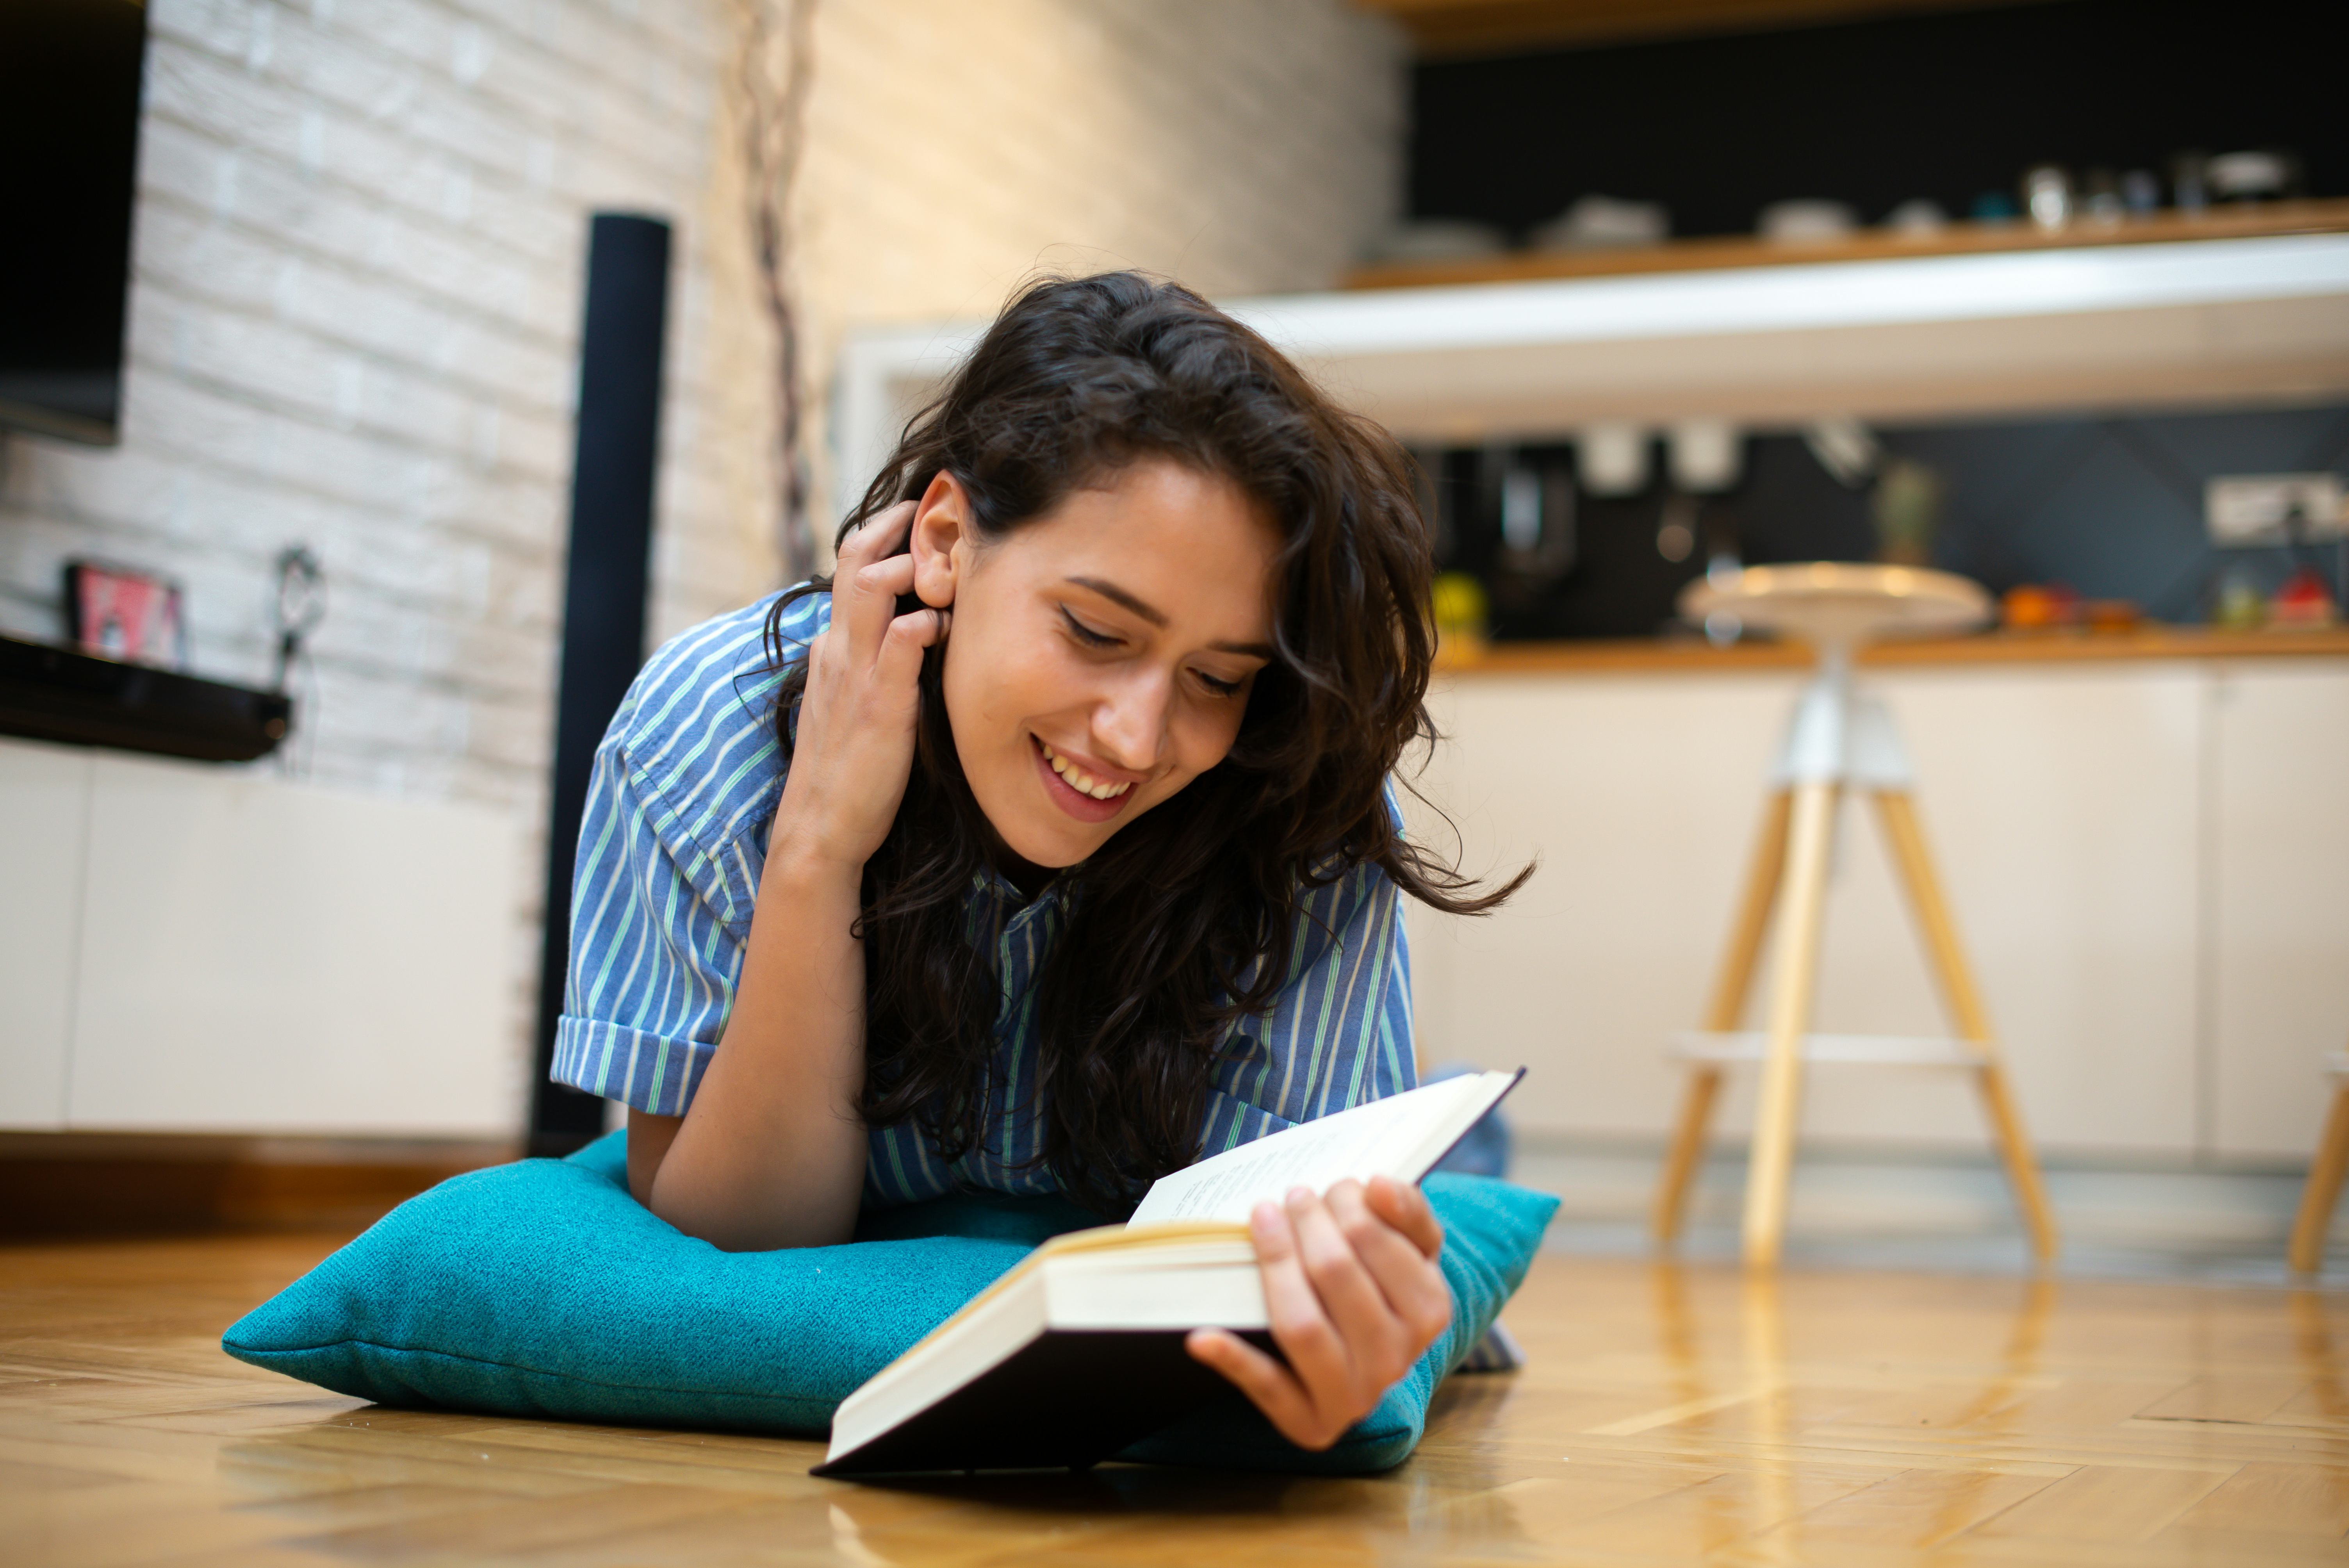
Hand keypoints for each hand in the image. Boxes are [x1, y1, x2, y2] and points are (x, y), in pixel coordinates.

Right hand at [769, 502, 947, 872]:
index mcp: (832, 648)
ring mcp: (855, 674)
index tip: (914, 521)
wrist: (820, 829)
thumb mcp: (850, 705)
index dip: (880, 538)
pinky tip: (947, 623)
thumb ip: (868, 667)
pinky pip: (900, 642)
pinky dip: (925, 621)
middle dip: (891, 524)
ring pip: (870, 586)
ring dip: (909, 563)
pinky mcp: (879, 704)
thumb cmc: (847, 771)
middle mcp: (838, 650)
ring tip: (944, 563)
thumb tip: (899, 635)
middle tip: (931, 509)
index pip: (849, 571)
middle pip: (854, 560)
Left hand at [1186, 1175, 1450, 1450]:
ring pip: (1302, 1326)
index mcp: (1428, 1313)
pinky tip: (1201, 1337)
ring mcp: (1351, 1397)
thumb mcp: (1411, 1248)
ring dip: (1274, 1265)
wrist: (1365, 1365)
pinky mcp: (1308, 1422)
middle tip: (1292, 1196)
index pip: (1375, 1242)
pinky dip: (1233, 1361)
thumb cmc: (1382, 1289)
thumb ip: (1408, 1209)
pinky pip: (1267, 1388)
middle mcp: (1394, 1360)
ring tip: (1261, 1219)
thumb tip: (1379, 1186)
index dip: (1345, 1204)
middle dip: (1307, 1225)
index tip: (1328, 1186)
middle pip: (1336, 1276)